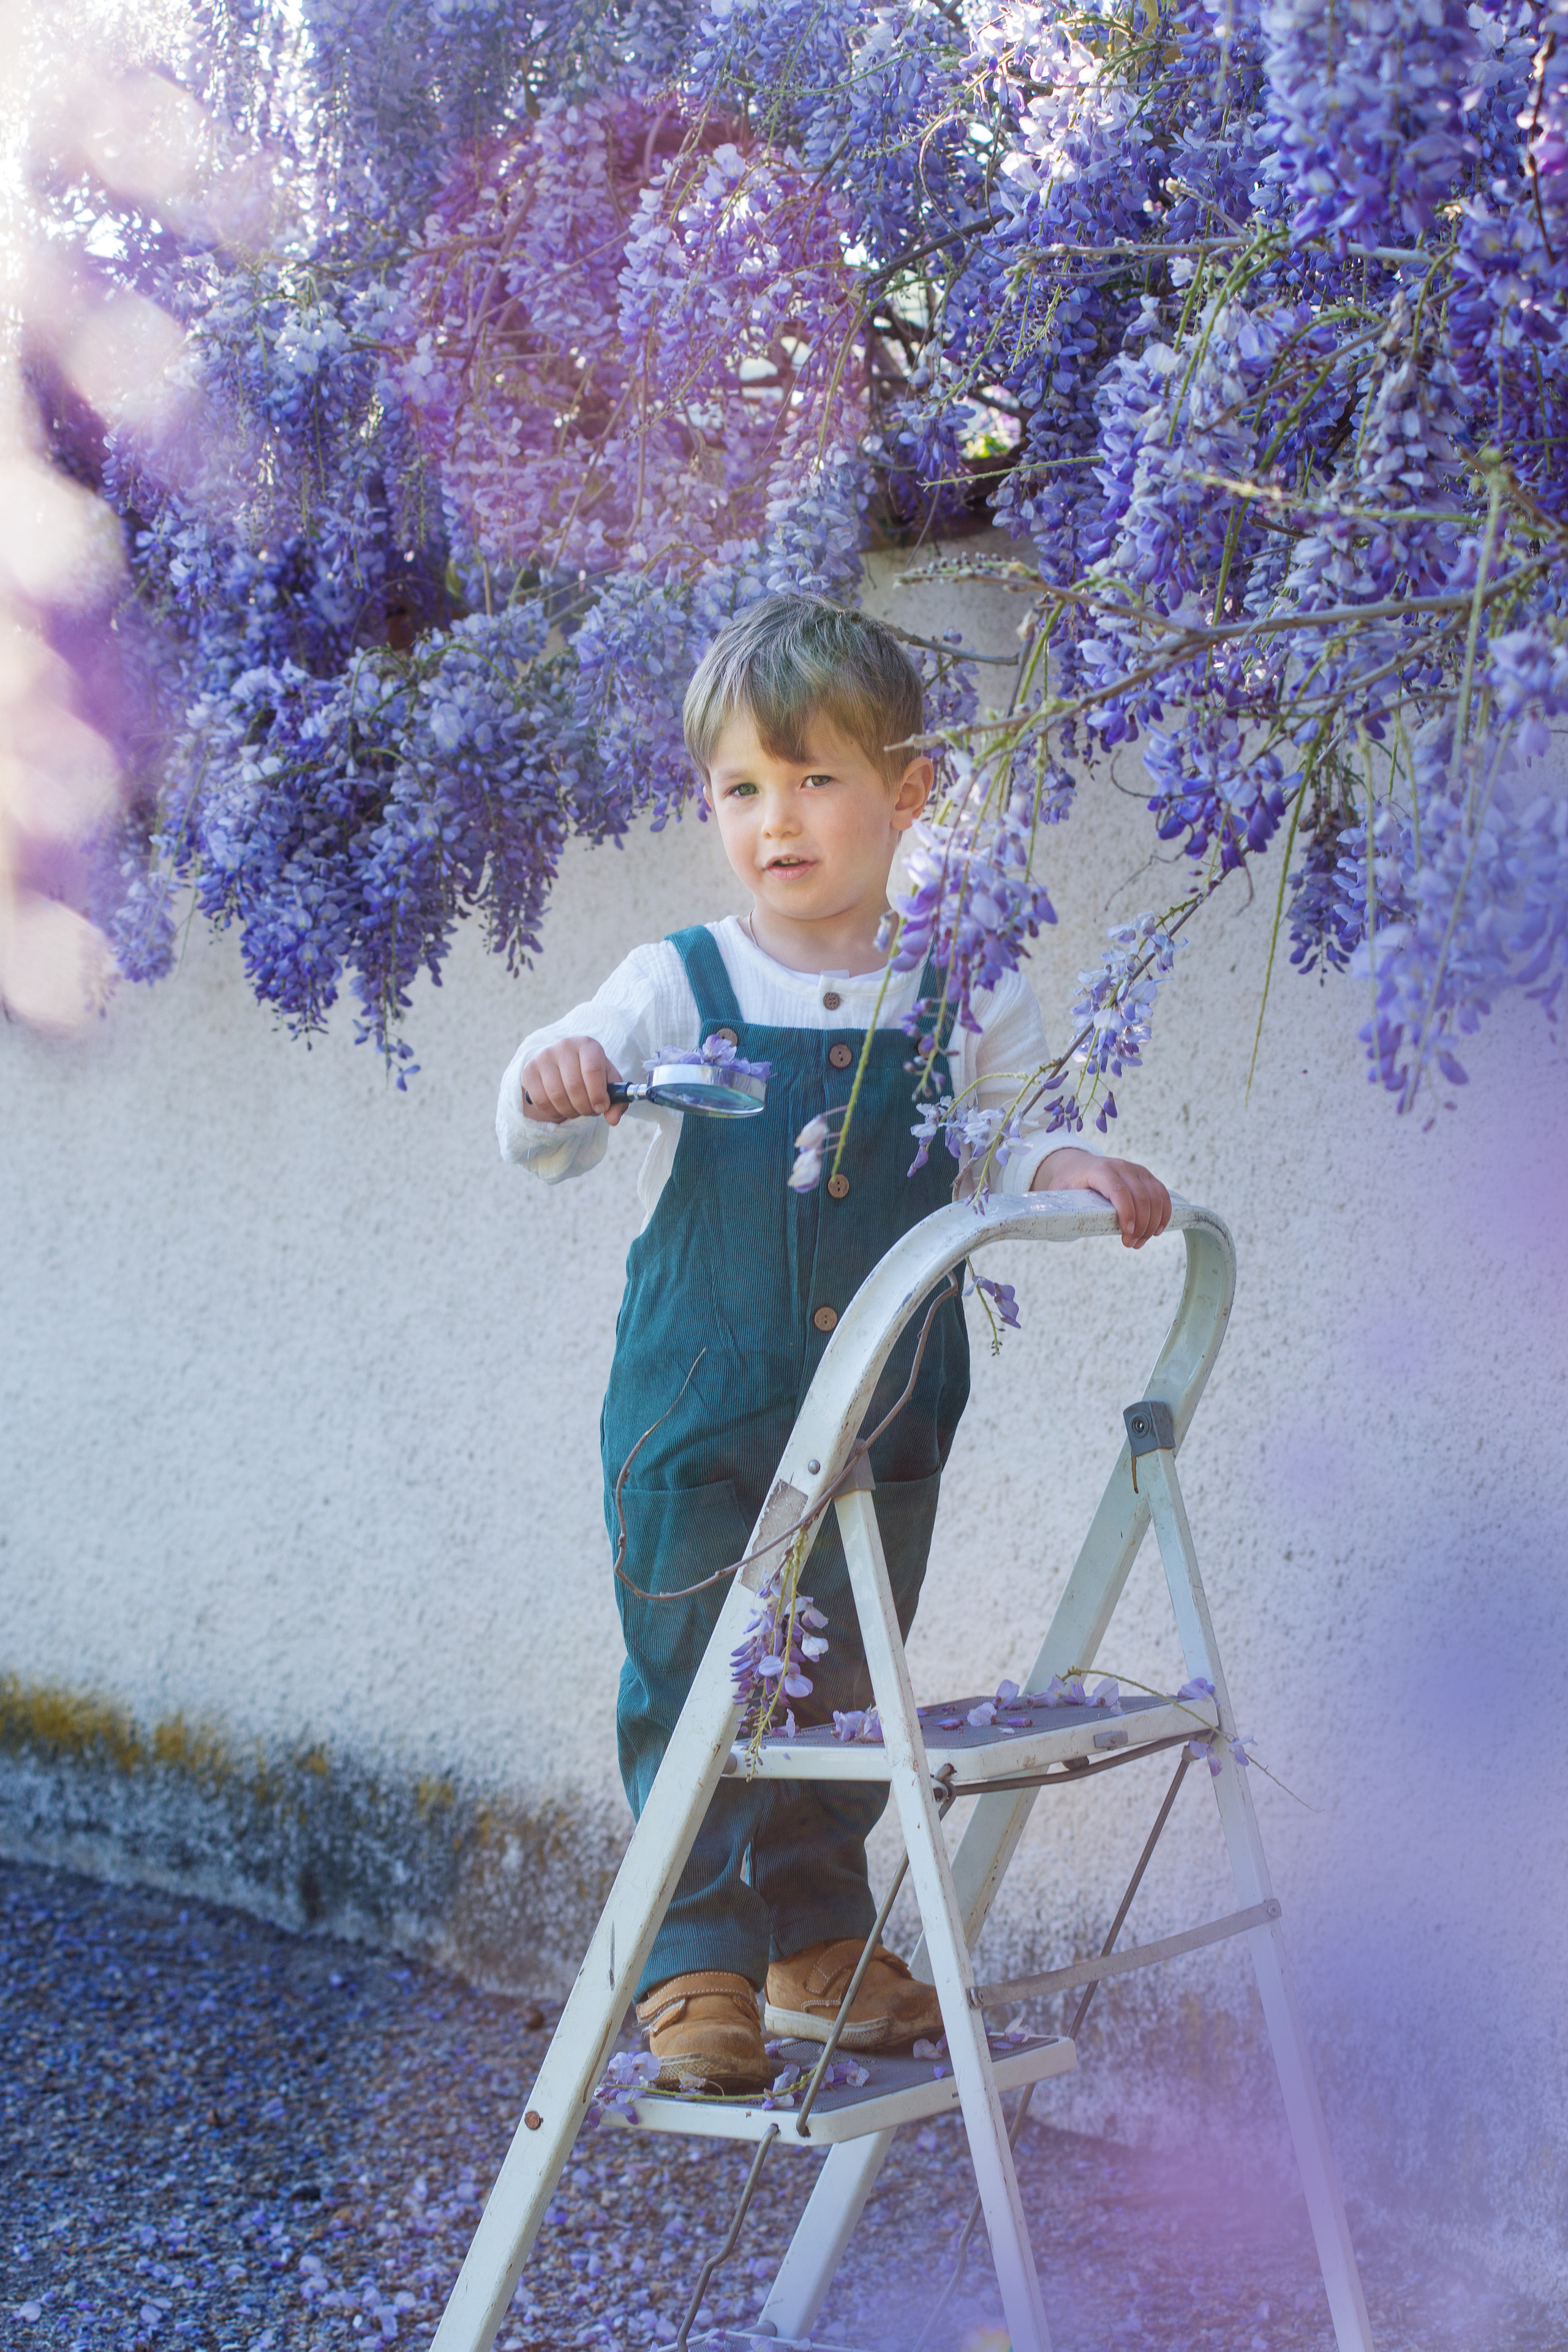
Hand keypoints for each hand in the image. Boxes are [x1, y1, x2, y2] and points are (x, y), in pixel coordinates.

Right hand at [520, 1036, 625, 1124]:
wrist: (563, 1070)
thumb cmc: (591, 1078)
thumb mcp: (609, 1085)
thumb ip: (617, 1102)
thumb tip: (613, 1120)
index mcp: (588, 1045)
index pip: (592, 1070)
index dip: (598, 1094)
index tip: (601, 1108)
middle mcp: (564, 1046)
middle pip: (574, 1086)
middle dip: (585, 1107)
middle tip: (589, 1112)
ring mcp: (544, 1057)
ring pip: (556, 1095)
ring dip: (570, 1111)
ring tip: (577, 1110)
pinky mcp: (529, 1071)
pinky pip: (541, 1100)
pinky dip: (553, 1112)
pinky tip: (561, 1108)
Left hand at [1032, 1146, 1170, 1248]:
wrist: (1078, 1164)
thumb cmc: (1068, 1183)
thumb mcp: (1058, 1193)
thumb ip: (1057, 1208)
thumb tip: (1050, 1230)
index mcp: (1099, 1170)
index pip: (1118, 1189)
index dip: (1126, 1211)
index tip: (1127, 1233)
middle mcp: (1121, 1166)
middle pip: (1141, 1196)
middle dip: (1140, 1225)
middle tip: (1131, 1245)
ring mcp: (1137, 1170)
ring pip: (1155, 1196)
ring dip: (1152, 1223)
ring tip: (1140, 1242)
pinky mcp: (1147, 1176)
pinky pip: (1162, 1194)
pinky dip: (1164, 1213)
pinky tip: (1157, 1230)